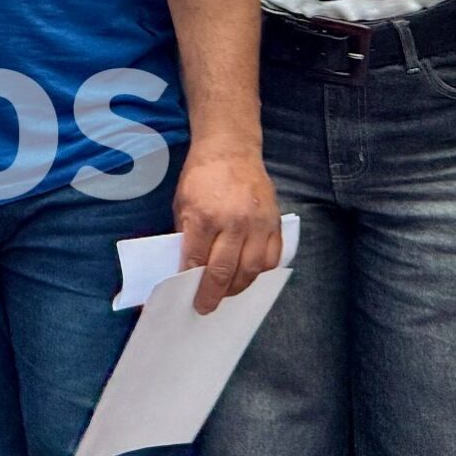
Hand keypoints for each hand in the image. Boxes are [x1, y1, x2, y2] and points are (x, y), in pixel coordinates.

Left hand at [173, 145, 280, 313]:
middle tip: (206, 306)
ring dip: (238, 287)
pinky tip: (249, 275)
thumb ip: (185, 235)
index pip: (197, 261)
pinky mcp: (274, 222)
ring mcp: (257, 223)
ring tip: (227, 293)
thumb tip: (186, 267)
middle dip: (214, 294)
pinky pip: (272, 258)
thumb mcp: (181, 203)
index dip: (191, 283)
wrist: (230, 149)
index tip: (189, 298)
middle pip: (224, 271)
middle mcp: (233, 222)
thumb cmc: (201, 176)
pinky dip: (261, 272)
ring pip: (251, 270)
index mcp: (204, 216)